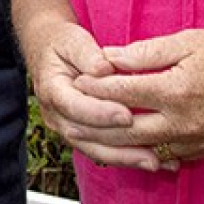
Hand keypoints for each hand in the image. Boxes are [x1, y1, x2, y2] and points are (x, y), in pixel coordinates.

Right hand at [22, 18, 151, 168]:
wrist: (48, 51)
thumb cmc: (63, 43)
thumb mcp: (73, 41)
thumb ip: (88, 54)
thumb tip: (104, 68)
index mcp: (51, 90)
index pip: (74, 107)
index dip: (100, 113)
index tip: (127, 115)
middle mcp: (56, 115)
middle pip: (85, 137)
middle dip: (118, 147)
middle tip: (149, 150)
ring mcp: (66, 128)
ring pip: (94, 150)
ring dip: (125, 158)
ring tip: (155, 162)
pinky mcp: (81, 135)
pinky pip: (102, 150)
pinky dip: (127, 157)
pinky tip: (154, 161)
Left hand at [81, 28, 203, 164]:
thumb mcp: (191, 40)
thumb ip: (148, 52)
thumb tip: (110, 56)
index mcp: (177, 90)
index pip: (122, 92)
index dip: (95, 85)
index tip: (75, 79)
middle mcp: (185, 123)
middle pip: (125, 129)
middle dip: (94, 122)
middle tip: (70, 114)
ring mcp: (198, 143)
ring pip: (144, 150)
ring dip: (115, 142)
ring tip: (90, 132)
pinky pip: (168, 156)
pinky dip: (145, 150)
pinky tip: (128, 143)